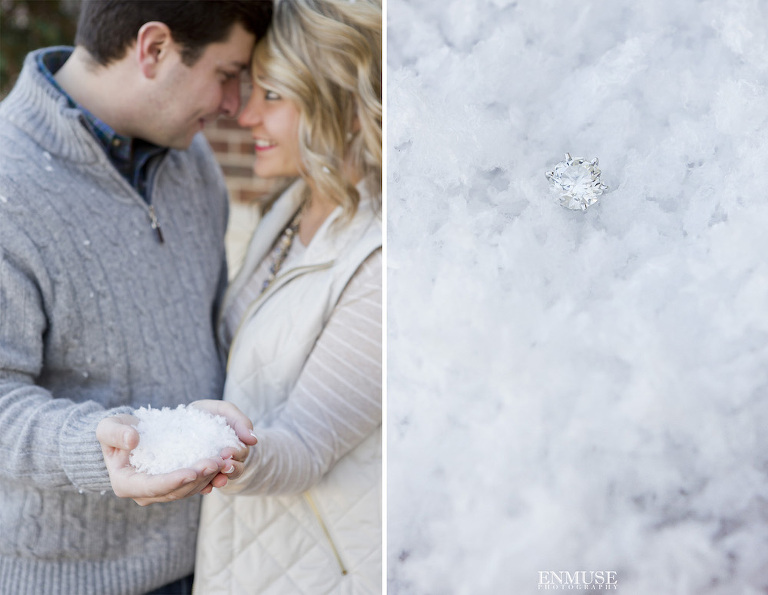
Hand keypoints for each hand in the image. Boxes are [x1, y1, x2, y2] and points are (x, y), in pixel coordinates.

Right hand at [96, 414, 228, 505]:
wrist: (127, 434)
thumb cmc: (116, 430)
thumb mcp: (108, 427)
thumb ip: (115, 433)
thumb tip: (132, 440)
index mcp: (126, 484)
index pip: (152, 487)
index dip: (173, 481)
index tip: (192, 471)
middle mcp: (144, 494)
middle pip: (175, 491)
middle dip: (197, 478)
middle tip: (216, 462)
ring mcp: (161, 491)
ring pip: (188, 490)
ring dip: (207, 478)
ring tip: (223, 460)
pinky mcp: (174, 485)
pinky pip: (193, 485)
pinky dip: (208, 476)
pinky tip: (222, 465)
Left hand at [189, 400, 256, 490]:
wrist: (184, 417)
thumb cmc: (209, 412)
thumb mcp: (225, 410)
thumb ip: (240, 421)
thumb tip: (254, 440)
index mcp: (236, 445)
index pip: (241, 453)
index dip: (236, 454)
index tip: (227, 452)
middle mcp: (226, 460)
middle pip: (234, 469)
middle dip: (231, 468)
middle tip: (223, 466)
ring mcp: (212, 468)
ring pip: (221, 479)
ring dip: (221, 480)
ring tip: (216, 481)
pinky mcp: (198, 475)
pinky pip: (203, 485)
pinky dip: (205, 488)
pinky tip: (204, 488)